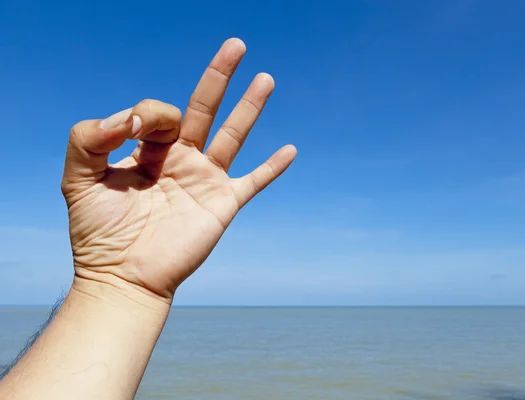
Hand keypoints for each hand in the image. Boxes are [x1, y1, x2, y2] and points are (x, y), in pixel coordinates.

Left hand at [61, 38, 296, 301]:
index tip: (132, 129)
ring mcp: (205, 181)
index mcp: (149, 151)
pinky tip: (290, 150)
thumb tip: (127, 117)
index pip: (160, 112)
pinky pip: (253, 182)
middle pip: (204, 108)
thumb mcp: (78, 178)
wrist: (122, 277)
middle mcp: (181, 160)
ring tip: (265, 78)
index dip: (149, 112)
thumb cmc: (98, 233)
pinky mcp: (223, 204)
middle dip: (219, 76)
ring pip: (233, 136)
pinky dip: (273, 168)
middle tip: (236, 45)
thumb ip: (88, 138)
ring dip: (250, 107)